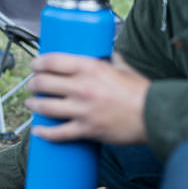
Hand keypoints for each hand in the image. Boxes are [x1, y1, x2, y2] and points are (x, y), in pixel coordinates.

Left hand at [25, 53, 149, 143]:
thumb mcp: (124, 69)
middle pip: (44, 84)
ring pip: (46, 107)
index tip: (35, 65)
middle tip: (32, 85)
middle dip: (33, 84)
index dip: (38, 63)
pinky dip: (44, 134)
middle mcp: (83, 87)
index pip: (53, 61)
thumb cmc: (142, 92)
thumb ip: (112, 61)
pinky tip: (38, 131)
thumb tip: (108, 54)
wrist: (157, 116)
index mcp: (91, 68)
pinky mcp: (87, 129)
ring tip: (31, 104)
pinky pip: (58, 133)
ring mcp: (83, 110)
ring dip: (33, 105)